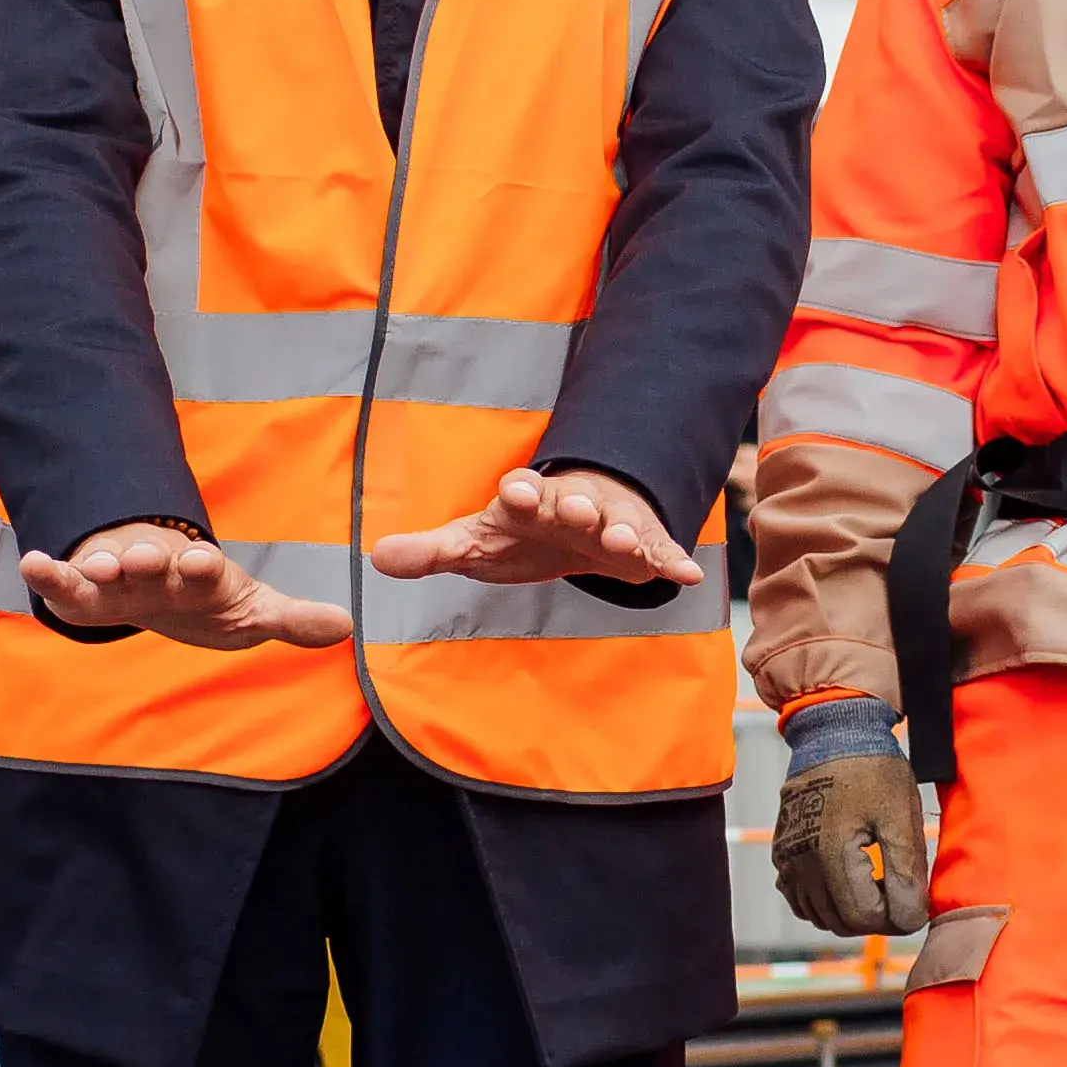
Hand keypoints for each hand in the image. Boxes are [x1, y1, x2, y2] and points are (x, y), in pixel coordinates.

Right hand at [19, 519, 350, 649]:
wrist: (159, 581)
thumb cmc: (208, 599)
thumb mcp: (251, 610)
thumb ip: (292, 619)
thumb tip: (348, 626)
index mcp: (199, 576)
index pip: (203, 570)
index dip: (203, 567)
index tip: (205, 561)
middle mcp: (157, 571)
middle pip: (151, 566)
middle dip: (147, 562)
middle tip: (140, 558)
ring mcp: (118, 580)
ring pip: (107, 572)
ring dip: (101, 567)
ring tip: (95, 566)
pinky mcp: (85, 595)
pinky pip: (65, 585)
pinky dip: (48, 575)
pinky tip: (29, 564)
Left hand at [364, 463, 693, 592]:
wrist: (578, 523)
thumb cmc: (520, 532)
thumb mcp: (474, 543)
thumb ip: (431, 552)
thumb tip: (376, 558)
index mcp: (528, 502)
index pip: (520, 492)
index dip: (517, 492)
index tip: (512, 492)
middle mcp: (572, 505)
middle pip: (574, 502)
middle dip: (575, 505)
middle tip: (575, 509)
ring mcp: (610, 524)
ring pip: (619, 525)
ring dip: (623, 533)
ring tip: (627, 545)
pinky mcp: (642, 548)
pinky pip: (660, 552)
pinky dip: (673, 561)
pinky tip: (690, 575)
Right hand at [772, 739, 925, 936]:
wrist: (834, 732)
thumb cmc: (873, 769)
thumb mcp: (900, 816)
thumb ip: (906, 871)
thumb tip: (911, 918)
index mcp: (831, 852)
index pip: (864, 917)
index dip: (896, 917)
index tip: (915, 899)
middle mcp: (800, 862)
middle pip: (841, 922)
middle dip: (876, 916)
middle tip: (901, 890)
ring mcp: (787, 859)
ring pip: (820, 915)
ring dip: (852, 912)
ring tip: (878, 883)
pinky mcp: (782, 853)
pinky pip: (800, 898)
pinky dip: (826, 902)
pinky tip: (849, 881)